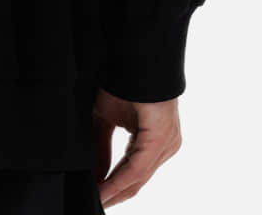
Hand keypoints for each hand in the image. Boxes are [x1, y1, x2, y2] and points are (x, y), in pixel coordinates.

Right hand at [92, 88, 181, 206]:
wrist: (133, 60)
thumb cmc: (123, 84)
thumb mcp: (106, 120)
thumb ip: (102, 149)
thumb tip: (96, 176)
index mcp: (155, 142)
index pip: (134, 174)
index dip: (113, 187)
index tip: (96, 197)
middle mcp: (165, 147)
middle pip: (137, 181)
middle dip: (114, 195)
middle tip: (95, 204)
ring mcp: (166, 145)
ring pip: (138, 179)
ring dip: (114, 192)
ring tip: (97, 201)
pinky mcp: (161, 141)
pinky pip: (138, 169)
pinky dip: (118, 182)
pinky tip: (103, 190)